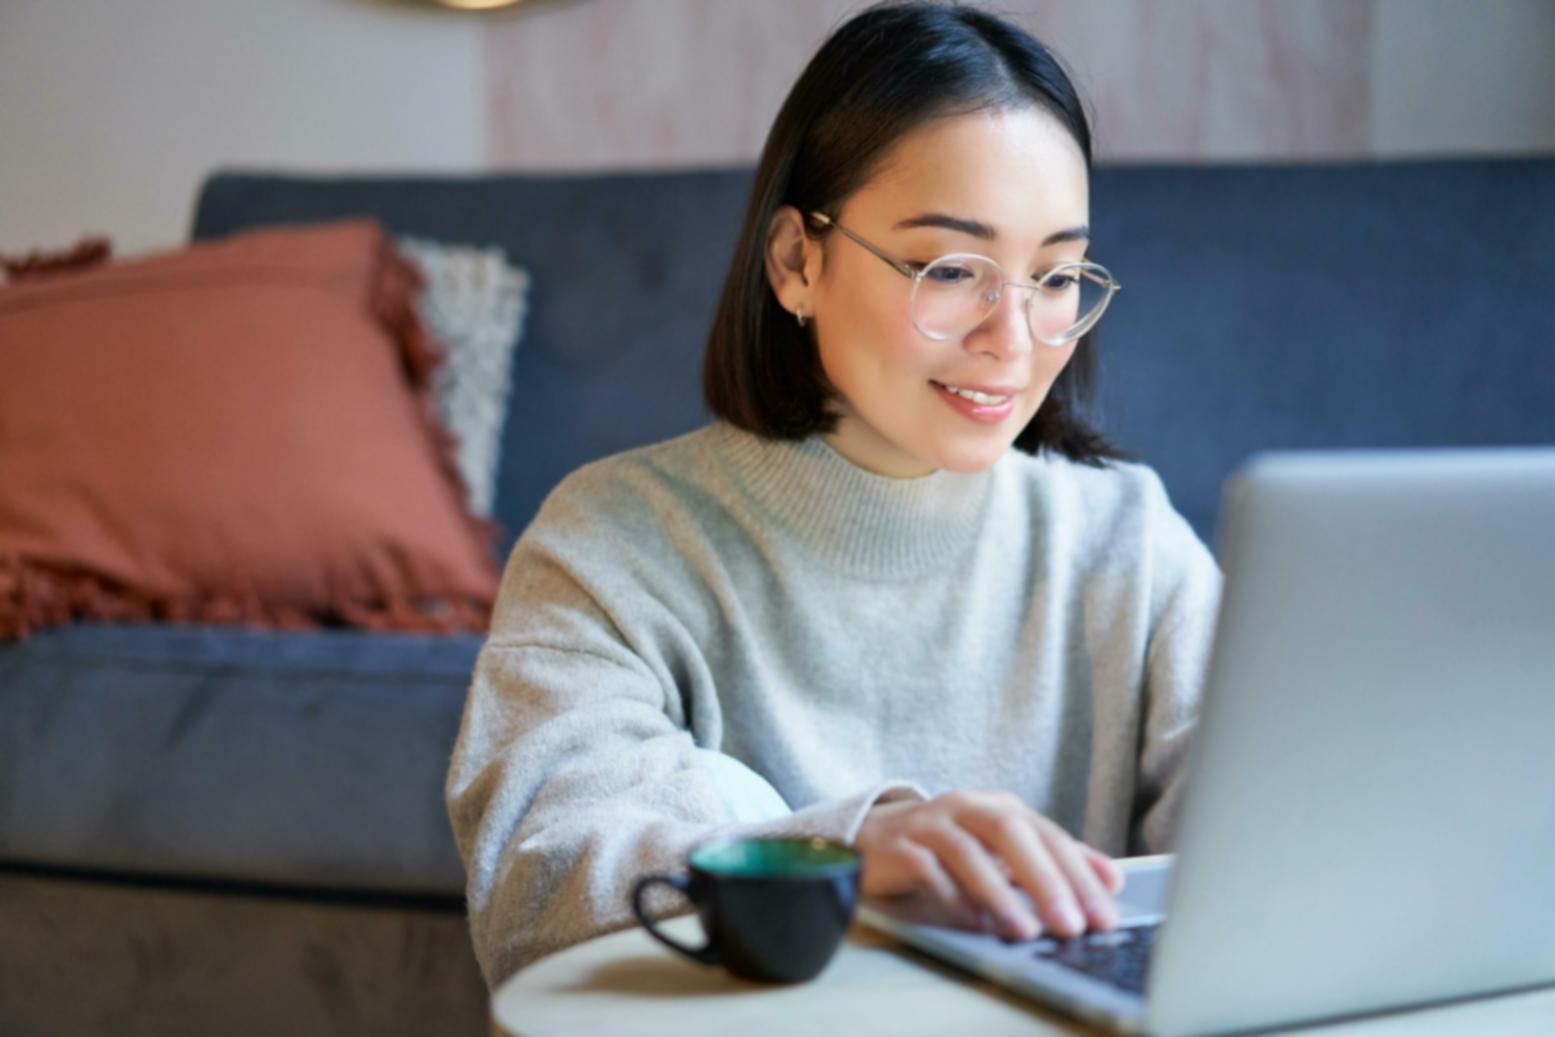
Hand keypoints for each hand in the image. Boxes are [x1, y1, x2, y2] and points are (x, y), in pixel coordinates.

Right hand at [853, 790, 1123, 940]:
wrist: (873, 837)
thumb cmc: (949, 848)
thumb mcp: (1004, 852)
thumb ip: (1053, 862)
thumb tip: (1110, 879)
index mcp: (1000, 807)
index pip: (1048, 835)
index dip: (1079, 874)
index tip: (1104, 914)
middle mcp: (967, 807)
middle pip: (1012, 833)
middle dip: (1046, 880)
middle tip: (1072, 924)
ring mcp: (929, 824)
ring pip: (968, 851)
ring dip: (1000, 894)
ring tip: (1025, 931)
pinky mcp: (896, 846)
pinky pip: (926, 868)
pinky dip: (951, 896)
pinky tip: (971, 923)